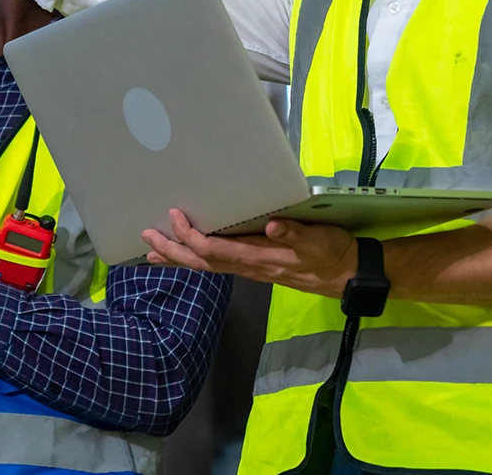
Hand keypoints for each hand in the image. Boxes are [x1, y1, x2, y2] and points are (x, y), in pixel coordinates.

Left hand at [142, 209, 357, 297]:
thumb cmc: (331, 252)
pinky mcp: (255, 267)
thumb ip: (295, 234)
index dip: (192, 236)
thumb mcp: (318, 239)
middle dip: (174, 251)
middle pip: (203, 263)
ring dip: (179, 258)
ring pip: (207, 267)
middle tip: (147, 238)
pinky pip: (217, 266)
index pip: (217, 250)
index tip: (175, 218)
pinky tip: (186, 256)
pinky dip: (196, 260)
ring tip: (153, 250)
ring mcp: (250, 269)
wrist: (345, 274)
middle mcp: (250, 266)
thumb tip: (273, 226)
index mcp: (260, 257)